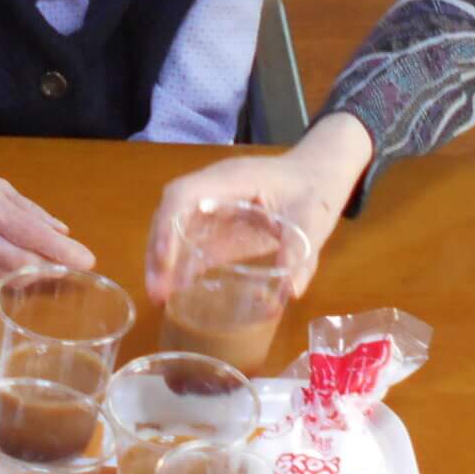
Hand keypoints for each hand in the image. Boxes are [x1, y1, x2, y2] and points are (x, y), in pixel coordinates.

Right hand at [0, 135, 96, 284]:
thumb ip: (27, 209)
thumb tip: (61, 232)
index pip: (26, 233)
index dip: (58, 250)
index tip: (86, 259)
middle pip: (16, 262)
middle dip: (52, 270)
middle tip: (77, 273)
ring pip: (2, 277)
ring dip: (33, 278)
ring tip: (57, 274)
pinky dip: (6, 278)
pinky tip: (19, 273)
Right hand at [144, 112, 373, 305]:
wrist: (318, 176)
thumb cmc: (314, 190)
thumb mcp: (313, 219)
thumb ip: (301, 251)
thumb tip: (291, 290)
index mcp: (233, 179)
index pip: (185, 194)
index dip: (169, 224)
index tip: (165, 261)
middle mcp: (213, 189)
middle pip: (170, 212)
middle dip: (158, 250)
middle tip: (157, 291)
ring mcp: (212, 205)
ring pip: (173, 227)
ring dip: (162, 260)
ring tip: (159, 297)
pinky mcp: (217, 223)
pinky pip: (190, 241)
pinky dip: (179, 265)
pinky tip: (175, 292)